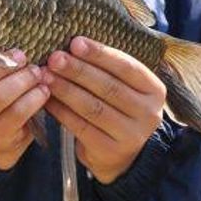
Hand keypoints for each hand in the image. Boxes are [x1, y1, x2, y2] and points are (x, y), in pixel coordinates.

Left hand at [41, 36, 166, 183]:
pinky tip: (47, 100)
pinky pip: (81, 127)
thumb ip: (109, 70)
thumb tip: (73, 45)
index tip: (75, 42)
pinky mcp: (110, 151)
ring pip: (93, 107)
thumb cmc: (121, 111)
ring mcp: (131, 135)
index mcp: (154, 90)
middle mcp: (148, 113)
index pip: (127, 67)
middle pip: (108, 86)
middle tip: (54, 58)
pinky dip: (62, 111)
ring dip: (66, 89)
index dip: (100, 54)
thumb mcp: (127, 90)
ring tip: (46, 76)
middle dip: (78, 70)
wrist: (126, 157)